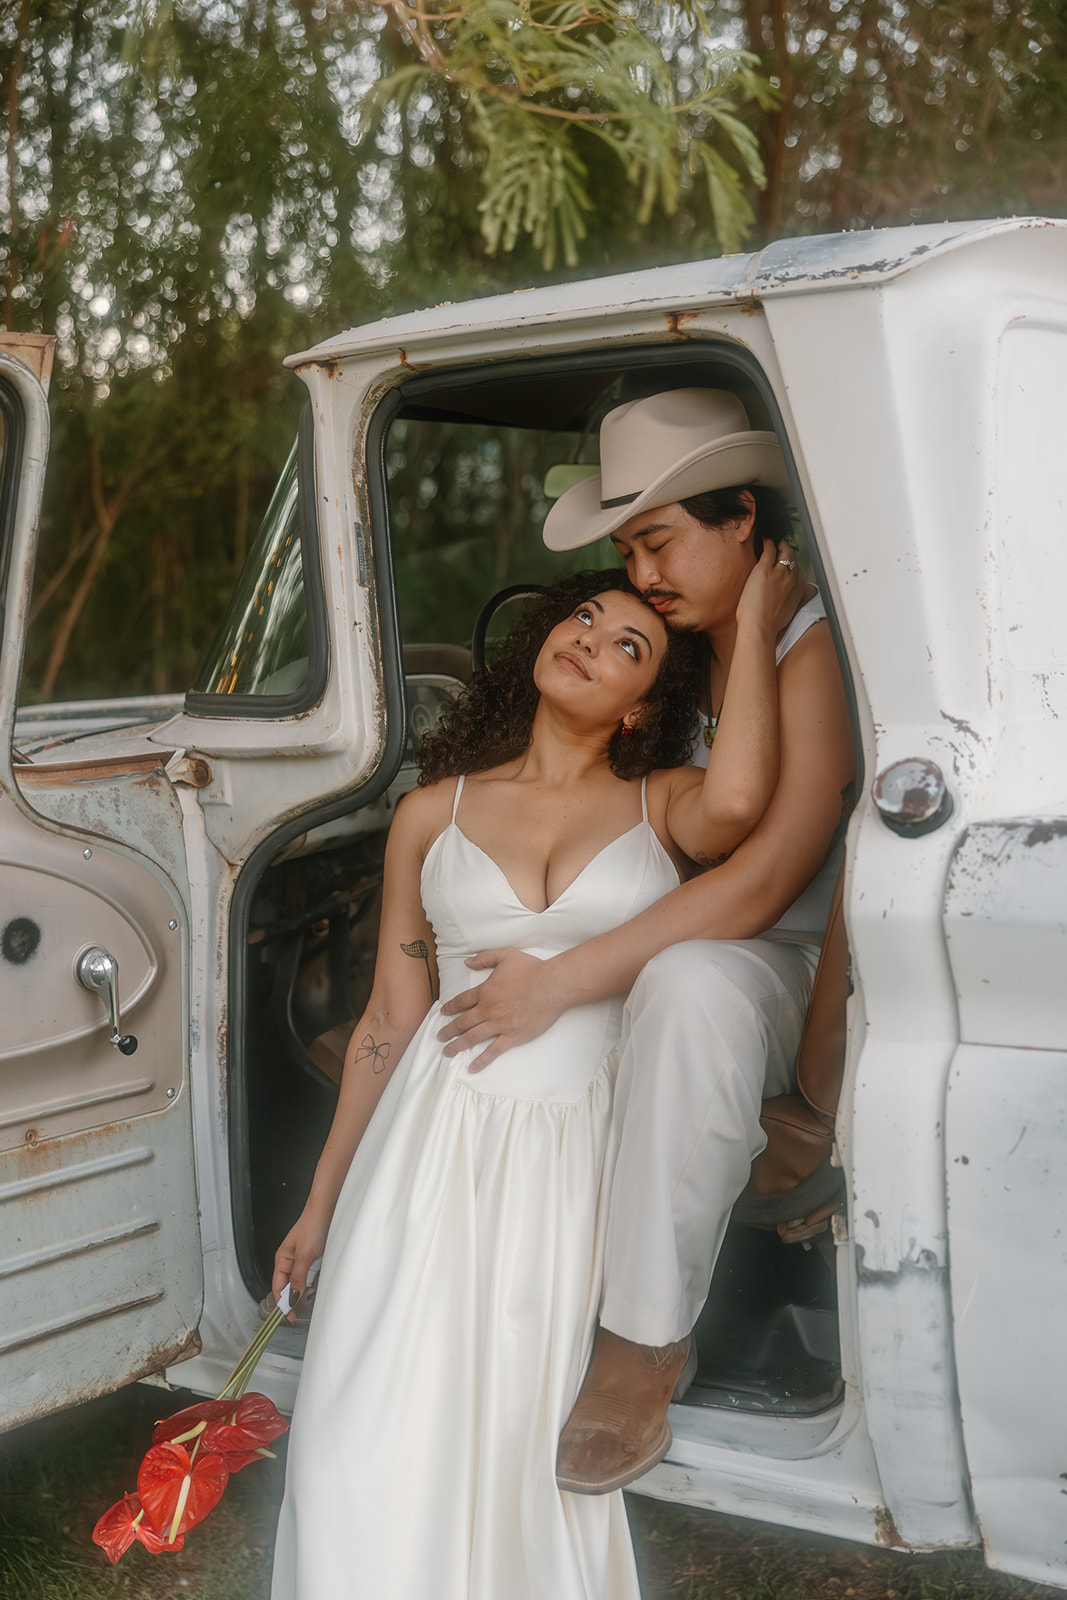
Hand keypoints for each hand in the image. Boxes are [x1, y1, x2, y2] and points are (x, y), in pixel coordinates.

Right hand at [273, 1209, 329, 1324]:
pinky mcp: (315, 1257)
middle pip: (290, 1288)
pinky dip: (316, 1280)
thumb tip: (292, 1299)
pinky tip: (321, 1280)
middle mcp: (291, 1261)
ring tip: (315, 1290)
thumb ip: (298, 1278)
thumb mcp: (305, 1255)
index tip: (290, 1317)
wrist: (328, 1208)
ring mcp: (303, 1259)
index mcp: (283, 1260)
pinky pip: (313, 1275)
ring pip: (303, 1282)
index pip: (278, 1289)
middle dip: (298, 1297)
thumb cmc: (313, 1224)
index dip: (283, 1305)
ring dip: (308, 1289)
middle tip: (307, 1304)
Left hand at [437, 948, 564, 1071]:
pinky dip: (481, 1061)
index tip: (442, 1013)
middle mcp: (488, 1009)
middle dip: (448, 1031)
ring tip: (447, 1052)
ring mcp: (499, 1024)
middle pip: (462, 1023)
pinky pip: (493, 1051)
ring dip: (457, 1046)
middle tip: (439, 1037)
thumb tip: (467, 962)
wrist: (552, 986)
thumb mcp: (506, 956)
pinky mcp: (512, 1036)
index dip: (450, 1008)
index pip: (461, 1001)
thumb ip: (485, 958)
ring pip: (472, 1038)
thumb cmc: (532, 970)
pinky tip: (472, 1068)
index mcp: (485, 991)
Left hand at [736, 542, 804, 637]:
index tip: (790, 566)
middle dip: (790, 553)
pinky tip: (764, 540)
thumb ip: (788, 604)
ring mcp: (780, 572)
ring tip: (776, 542)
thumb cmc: (769, 626)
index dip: (794, 568)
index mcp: (798, 591)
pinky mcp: (765, 569)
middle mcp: (792, 580)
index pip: (799, 573)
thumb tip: (784, 603)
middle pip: (795, 560)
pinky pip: (769, 549)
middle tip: (784, 548)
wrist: (760, 628)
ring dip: (781, 545)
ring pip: (785, 552)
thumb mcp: (786, 615)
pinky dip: (768, 542)